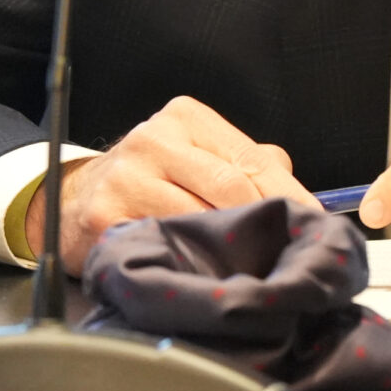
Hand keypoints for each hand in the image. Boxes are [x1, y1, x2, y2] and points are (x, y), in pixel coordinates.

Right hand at [24, 95, 317, 273]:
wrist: (75, 198)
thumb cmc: (150, 177)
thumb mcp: (196, 154)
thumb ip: (248, 163)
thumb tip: (301, 193)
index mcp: (186, 118)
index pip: (250, 158)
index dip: (290, 194)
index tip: (315, 221)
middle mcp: (154, 139)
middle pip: (230, 186)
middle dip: (264, 221)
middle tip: (290, 249)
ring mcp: (127, 176)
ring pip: (198, 218)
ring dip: (230, 247)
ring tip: (253, 264)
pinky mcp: (106, 215)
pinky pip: (163, 243)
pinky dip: (190, 262)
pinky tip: (206, 272)